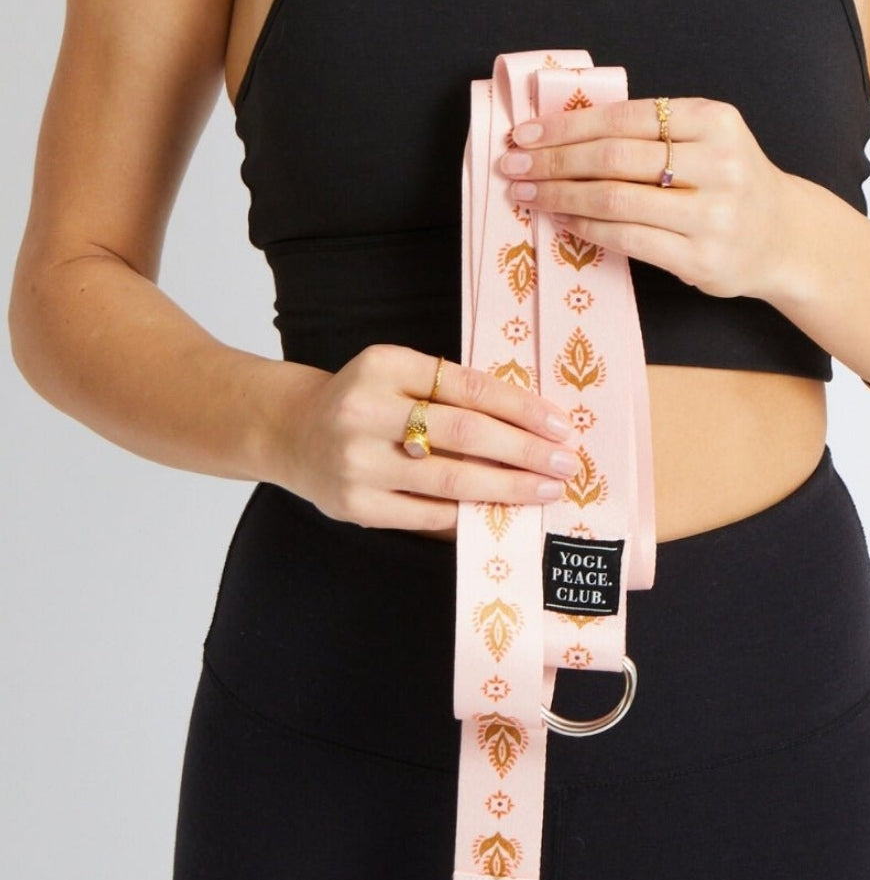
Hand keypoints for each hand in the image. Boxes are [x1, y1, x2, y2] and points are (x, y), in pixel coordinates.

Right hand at [275, 344, 579, 533]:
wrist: (294, 432)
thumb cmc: (366, 401)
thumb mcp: (398, 374)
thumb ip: (451, 391)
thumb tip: (531, 425)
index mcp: (383, 364)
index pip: (468, 386)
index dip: (521, 408)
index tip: (560, 425)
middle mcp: (366, 410)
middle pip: (465, 432)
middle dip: (525, 450)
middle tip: (566, 463)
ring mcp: (358, 461)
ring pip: (451, 478)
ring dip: (508, 487)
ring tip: (546, 490)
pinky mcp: (356, 505)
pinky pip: (428, 515)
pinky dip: (470, 515)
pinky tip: (501, 513)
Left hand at [499, 96, 795, 300]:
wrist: (784, 237)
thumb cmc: (727, 183)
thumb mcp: (705, 140)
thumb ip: (648, 133)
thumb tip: (559, 132)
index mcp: (714, 120)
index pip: (624, 117)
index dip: (567, 126)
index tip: (524, 133)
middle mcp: (719, 163)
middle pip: (614, 156)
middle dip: (553, 160)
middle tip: (512, 165)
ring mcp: (713, 214)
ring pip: (616, 199)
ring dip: (561, 196)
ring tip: (527, 194)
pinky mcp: (702, 257)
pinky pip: (628, 239)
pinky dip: (586, 228)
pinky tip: (562, 221)